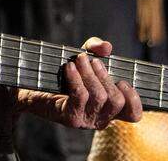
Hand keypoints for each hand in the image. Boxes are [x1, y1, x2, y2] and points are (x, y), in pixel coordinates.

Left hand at [17, 37, 142, 128]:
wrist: (33, 89)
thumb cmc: (64, 75)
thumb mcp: (84, 57)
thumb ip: (97, 48)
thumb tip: (106, 47)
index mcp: (109, 109)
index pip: (133, 115)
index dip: (134, 99)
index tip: (122, 81)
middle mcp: (100, 119)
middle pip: (116, 101)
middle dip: (105, 76)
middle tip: (92, 61)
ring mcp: (86, 121)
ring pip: (99, 97)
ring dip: (89, 73)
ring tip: (78, 60)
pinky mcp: (70, 118)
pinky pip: (80, 96)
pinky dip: (75, 78)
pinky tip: (69, 68)